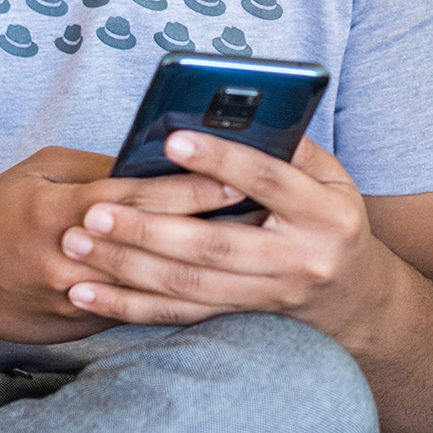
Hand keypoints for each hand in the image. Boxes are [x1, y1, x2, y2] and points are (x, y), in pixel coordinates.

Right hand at [0, 146, 245, 345]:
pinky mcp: (82, 328)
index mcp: (55, 209)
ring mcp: (74, 300)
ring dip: (205, 267)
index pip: (135, 197)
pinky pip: (140, 311)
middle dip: (211, 228)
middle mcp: (66, 258)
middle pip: (153, 244)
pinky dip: (180, 296)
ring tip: (254, 250)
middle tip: (265, 215)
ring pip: (153, 285)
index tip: (236, 177)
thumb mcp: (38, 172)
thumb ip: (97, 169)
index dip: (189, 189)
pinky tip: (219, 284)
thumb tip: (159, 163)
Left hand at [59, 134, 391, 344]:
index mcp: (324, 215)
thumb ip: (287, 146)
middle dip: (148, 229)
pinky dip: (129, 307)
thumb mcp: (330, 177)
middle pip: (215, 246)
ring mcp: (268, 297)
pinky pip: (179, 317)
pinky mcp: (240, 320)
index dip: (220, 160)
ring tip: (78, 242)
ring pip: (188, 286)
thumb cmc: (331, 217)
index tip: (172, 140)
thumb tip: (231, 112)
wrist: (354, 296)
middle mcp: (298, 261)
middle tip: (94, 210)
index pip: (268, 182)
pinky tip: (87, 294)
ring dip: (126, 267)